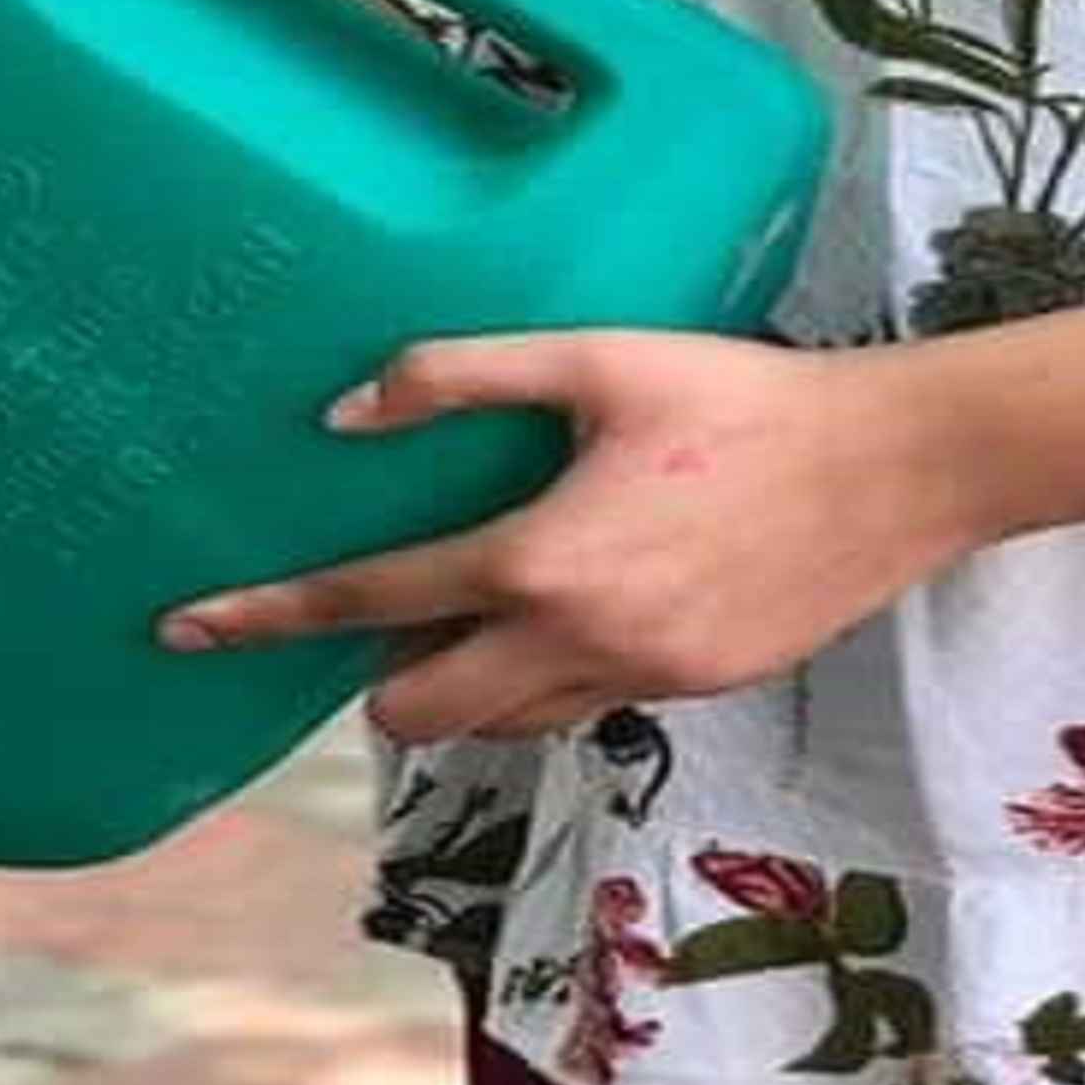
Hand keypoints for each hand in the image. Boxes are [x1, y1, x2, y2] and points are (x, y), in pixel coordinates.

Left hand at [153, 331, 985, 743]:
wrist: (898, 467)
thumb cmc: (741, 397)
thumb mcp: (592, 360)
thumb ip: (458, 376)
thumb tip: (344, 413)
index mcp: (540, 561)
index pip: (368, 603)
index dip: (266, 617)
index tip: (185, 629)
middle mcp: (580, 643)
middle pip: (422, 709)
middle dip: (373, 678)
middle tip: (366, 615)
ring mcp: (641, 680)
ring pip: (501, 724)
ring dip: (458, 683)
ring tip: (461, 605)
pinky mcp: (693, 690)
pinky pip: (576, 710)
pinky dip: (536, 680)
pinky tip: (554, 608)